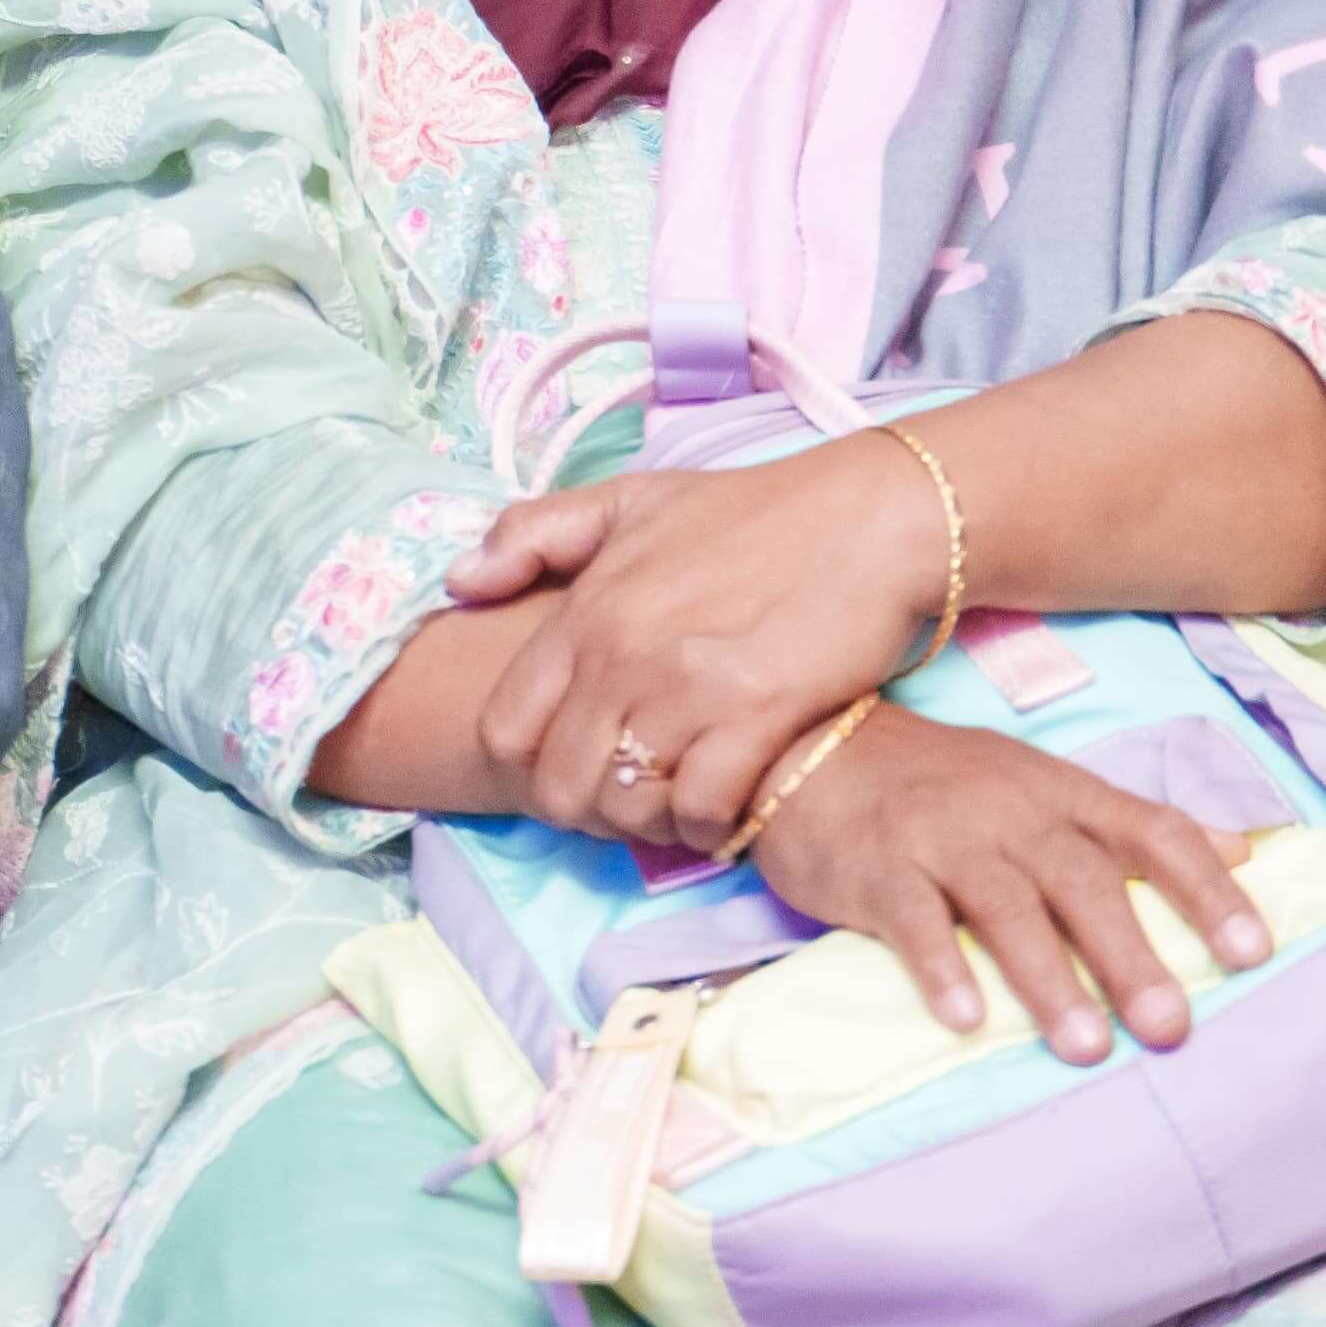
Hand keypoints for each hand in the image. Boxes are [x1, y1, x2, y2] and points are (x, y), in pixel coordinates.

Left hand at [458, 438, 942, 847]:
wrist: (868, 521)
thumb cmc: (751, 513)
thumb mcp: (630, 502)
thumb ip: (534, 535)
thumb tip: (457, 583)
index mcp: (586, 611)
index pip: (503, 728)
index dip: (527, 765)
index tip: (571, 763)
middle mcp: (623, 655)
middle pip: (557, 787)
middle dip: (585, 809)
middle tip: (628, 798)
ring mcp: (688, 690)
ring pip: (626, 808)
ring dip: (648, 822)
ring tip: (675, 802)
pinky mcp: (757, 718)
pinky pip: (700, 810)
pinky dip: (707, 824)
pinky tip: (725, 805)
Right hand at [746, 712, 1271, 1058]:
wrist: (813, 744)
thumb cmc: (941, 782)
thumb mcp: (1044, 784)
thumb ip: (1133, 823)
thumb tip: (1244, 849)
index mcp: (1062, 792)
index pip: (1152, 830)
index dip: (1206, 890)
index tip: (1253, 951)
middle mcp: (1011, 810)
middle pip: (1084, 879)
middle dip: (1132, 954)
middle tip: (1172, 1026)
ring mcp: (942, 836)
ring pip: (1006, 905)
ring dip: (1050, 978)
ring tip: (1086, 1047)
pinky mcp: (877, 865)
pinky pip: (912, 917)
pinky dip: (941, 967)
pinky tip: (967, 1019)